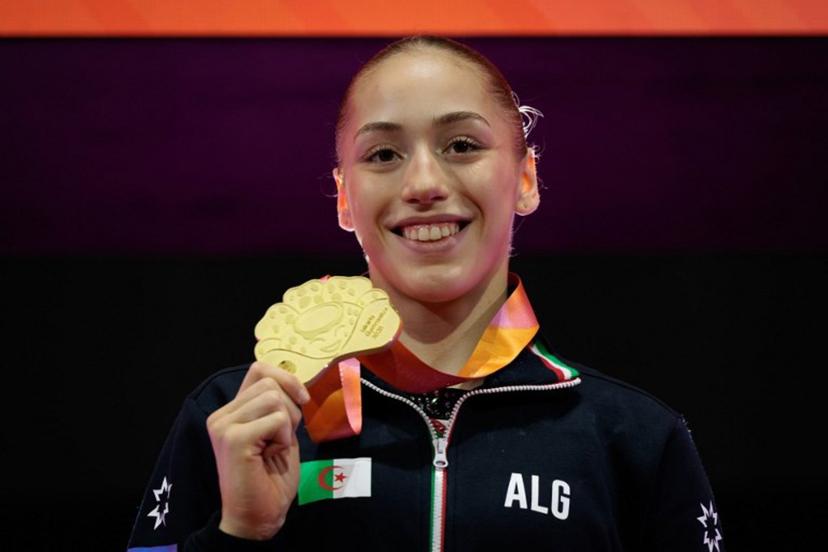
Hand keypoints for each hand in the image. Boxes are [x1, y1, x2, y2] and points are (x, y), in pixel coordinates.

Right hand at [207, 361, 309, 539]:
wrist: (257, 517)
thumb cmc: (271, 478)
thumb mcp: (278, 432)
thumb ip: (278, 405)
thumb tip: (294, 379)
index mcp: (230, 411)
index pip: (260, 370)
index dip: (287, 379)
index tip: (302, 400)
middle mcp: (221, 415)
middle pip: (270, 382)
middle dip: (290, 408)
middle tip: (280, 439)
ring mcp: (224, 425)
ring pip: (274, 398)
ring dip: (287, 425)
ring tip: (274, 448)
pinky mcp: (234, 438)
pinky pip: (277, 418)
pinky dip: (285, 437)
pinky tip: (272, 456)